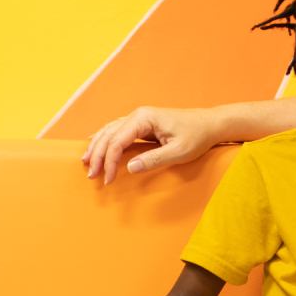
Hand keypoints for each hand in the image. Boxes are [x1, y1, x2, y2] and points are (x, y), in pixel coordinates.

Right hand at [82, 106, 218, 184]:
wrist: (210, 124)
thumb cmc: (197, 136)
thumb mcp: (179, 152)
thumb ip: (154, 160)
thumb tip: (129, 167)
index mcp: (144, 119)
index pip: (117, 141)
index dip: (109, 161)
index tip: (108, 180)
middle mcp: (138, 115)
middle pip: (109, 135)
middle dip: (97, 155)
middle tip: (91, 175)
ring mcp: (139, 118)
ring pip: (109, 131)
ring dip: (97, 147)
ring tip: (86, 163)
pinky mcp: (142, 124)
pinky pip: (116, 131)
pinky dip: (104, 140)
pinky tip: (94, 145)